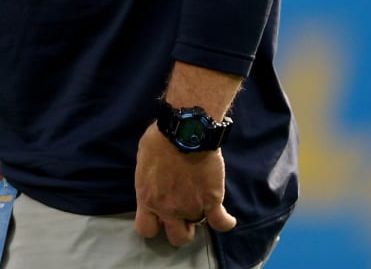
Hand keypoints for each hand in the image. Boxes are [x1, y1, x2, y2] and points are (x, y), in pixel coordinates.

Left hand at [134, 123, 235, 247]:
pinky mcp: (212, 201)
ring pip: (199, 228)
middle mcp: (168, 209)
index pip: (146, 229)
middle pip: (176, 238)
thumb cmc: (158, 141)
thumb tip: (154, 186)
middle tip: (183, 217)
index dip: (154, 226)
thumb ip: (149, 182)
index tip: (159, 219)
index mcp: (147, 198)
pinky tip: (227, 218)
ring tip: (202, 206)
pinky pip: (221, 223)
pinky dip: (226, 222)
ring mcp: (191, 207)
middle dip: (180, 229)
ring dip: (200, 218)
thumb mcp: (143, 164)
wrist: (184, 132)